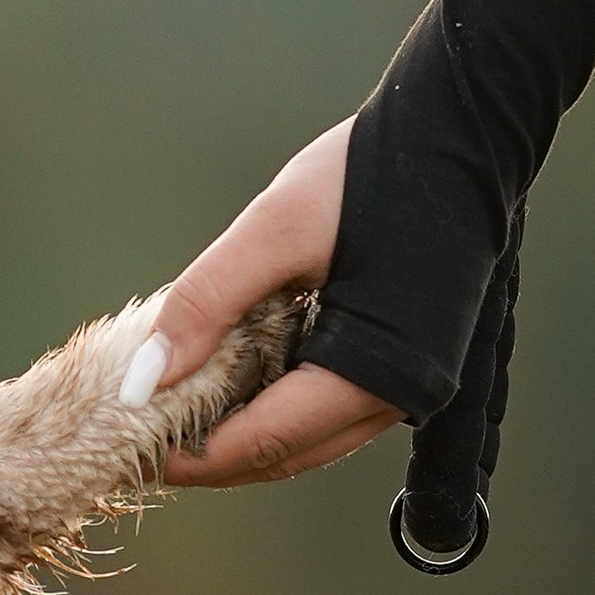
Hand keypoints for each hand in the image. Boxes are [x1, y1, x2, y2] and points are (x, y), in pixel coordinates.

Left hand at [145, 120, 403, 487]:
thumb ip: (207, 302)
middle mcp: (402, 396)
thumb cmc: (374, 173)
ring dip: (241, 435)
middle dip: (211, 457)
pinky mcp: (404, 361)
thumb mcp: (274, 228)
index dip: (192, 458)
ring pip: (307, 439)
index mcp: (375, 374)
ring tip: (173, 413)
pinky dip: (274, 405)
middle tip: (140, 443)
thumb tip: (144, 378)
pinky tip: (227, 380)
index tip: (130, 454)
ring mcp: (409, 384)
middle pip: (286, 456)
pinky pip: (328, 408)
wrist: (463, 136)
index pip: (264, 443)